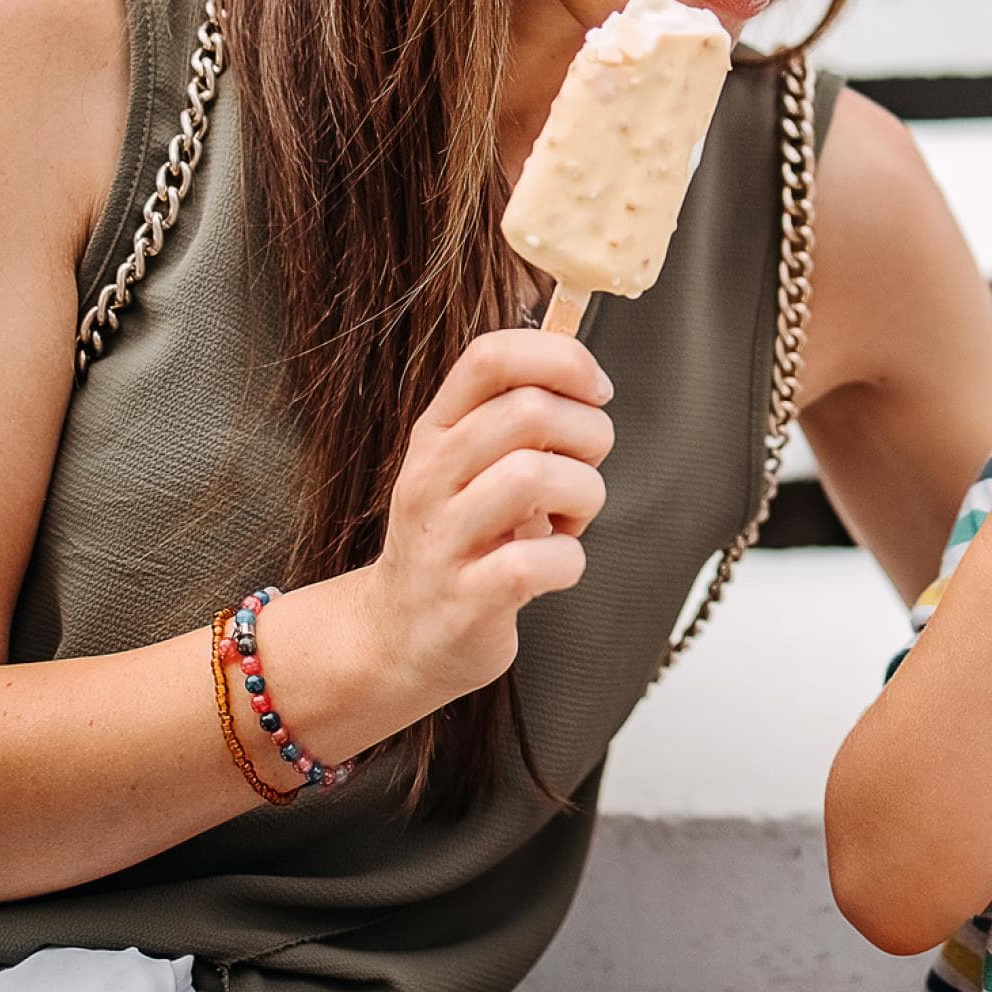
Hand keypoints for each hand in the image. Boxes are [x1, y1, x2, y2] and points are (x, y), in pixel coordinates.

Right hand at [369, 330, 615, 701]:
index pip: (491, 355)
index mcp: (437, 429)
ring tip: (569, 520)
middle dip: (589, 434)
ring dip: (583, 496)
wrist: (396, 637)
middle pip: (530, 410)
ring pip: (536, 477)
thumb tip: (584, 371)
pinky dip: (568, 561)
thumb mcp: (469, 463)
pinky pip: (537, 562)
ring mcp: (443, 539)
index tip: (594, 391)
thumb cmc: (459, 538)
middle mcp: (432, 475)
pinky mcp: (465, 600)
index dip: (562, 358)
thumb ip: (515, 415)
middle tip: (586, 467)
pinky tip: (554, 565)